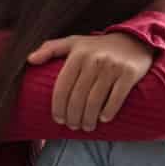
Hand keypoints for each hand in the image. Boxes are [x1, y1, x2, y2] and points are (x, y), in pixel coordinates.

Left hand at [26, 32, 154, 131]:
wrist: (134, 39)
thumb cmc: (99, 46)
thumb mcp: (74, 42)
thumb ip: (50, 48)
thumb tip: (30, 60)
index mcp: (78, 54)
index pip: (62, 87)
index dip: (58, 107)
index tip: (59, 119)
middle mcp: (94, 60)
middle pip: (78, 98)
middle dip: (73, 117)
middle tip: (74, 126)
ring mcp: (113, 67)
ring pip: (95, 101)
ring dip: (88, 119)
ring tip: (87, 126)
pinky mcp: (130, 73)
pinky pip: (116, 98)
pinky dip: (108, 112)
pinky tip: (104, 119)